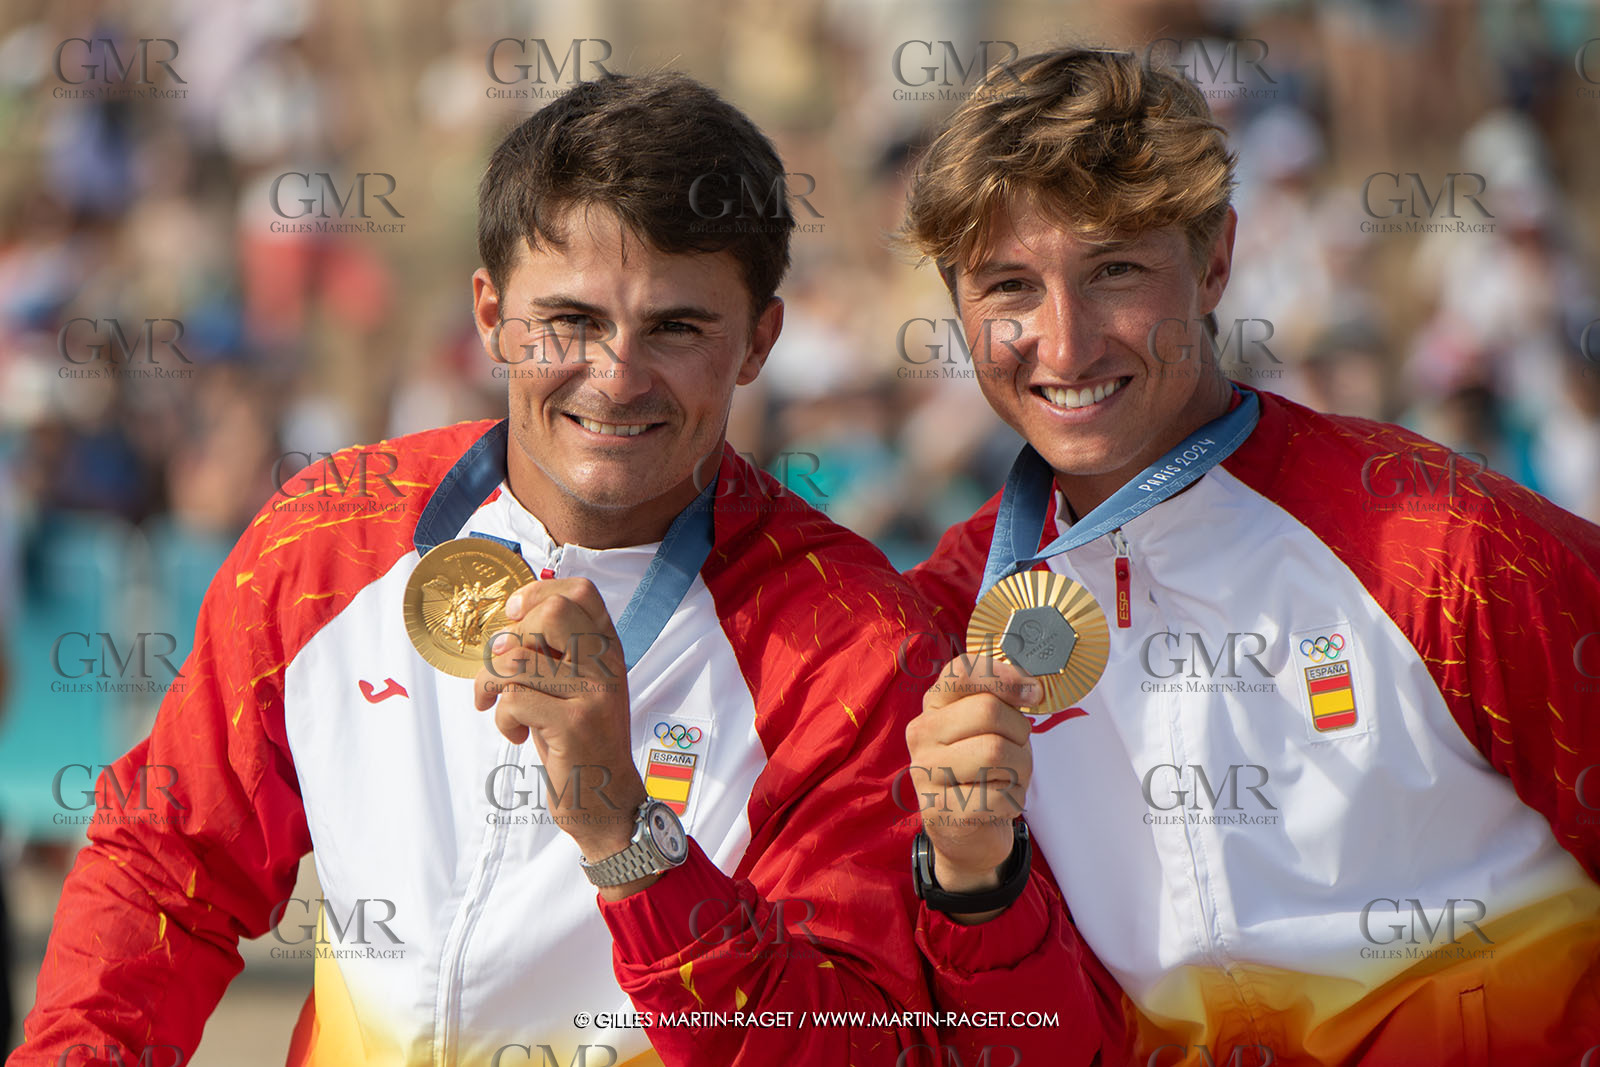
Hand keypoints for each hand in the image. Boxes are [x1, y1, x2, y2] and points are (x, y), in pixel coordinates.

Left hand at [473, 578, 647, 870]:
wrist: (607, 800)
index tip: (516, 619)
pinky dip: (502, 719)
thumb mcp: (576, 687)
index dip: (538, 594)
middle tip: (505, 670)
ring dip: (491, 683)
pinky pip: (514, 700)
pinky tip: (519, 736)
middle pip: (552, 612)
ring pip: (518, 658)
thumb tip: (510, 618)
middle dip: (511, 638)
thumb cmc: (580, 741)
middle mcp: (606, 665)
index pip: (580, 592)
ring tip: (497, 705)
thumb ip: (555, 652)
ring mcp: (592, 693)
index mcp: (608, 650)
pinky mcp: (573, 724)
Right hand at [905, 654, 1036, 921]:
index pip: (962, 670)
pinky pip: (999, 794)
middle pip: (989, 711)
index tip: (1033, 693)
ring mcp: (926, 773)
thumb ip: (1002, 700)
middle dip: (1020, 732)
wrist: (966, 833)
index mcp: (934, 705)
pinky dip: (1013, 800)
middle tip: (1018, 749)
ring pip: (998, 752)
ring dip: (1020, 769)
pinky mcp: (940, 810)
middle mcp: (922, 733)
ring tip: (1008, 779)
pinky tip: (1000, 804)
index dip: (1004, 675)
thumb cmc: (985, 770)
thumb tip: (1032, 687)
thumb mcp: (990, 728)